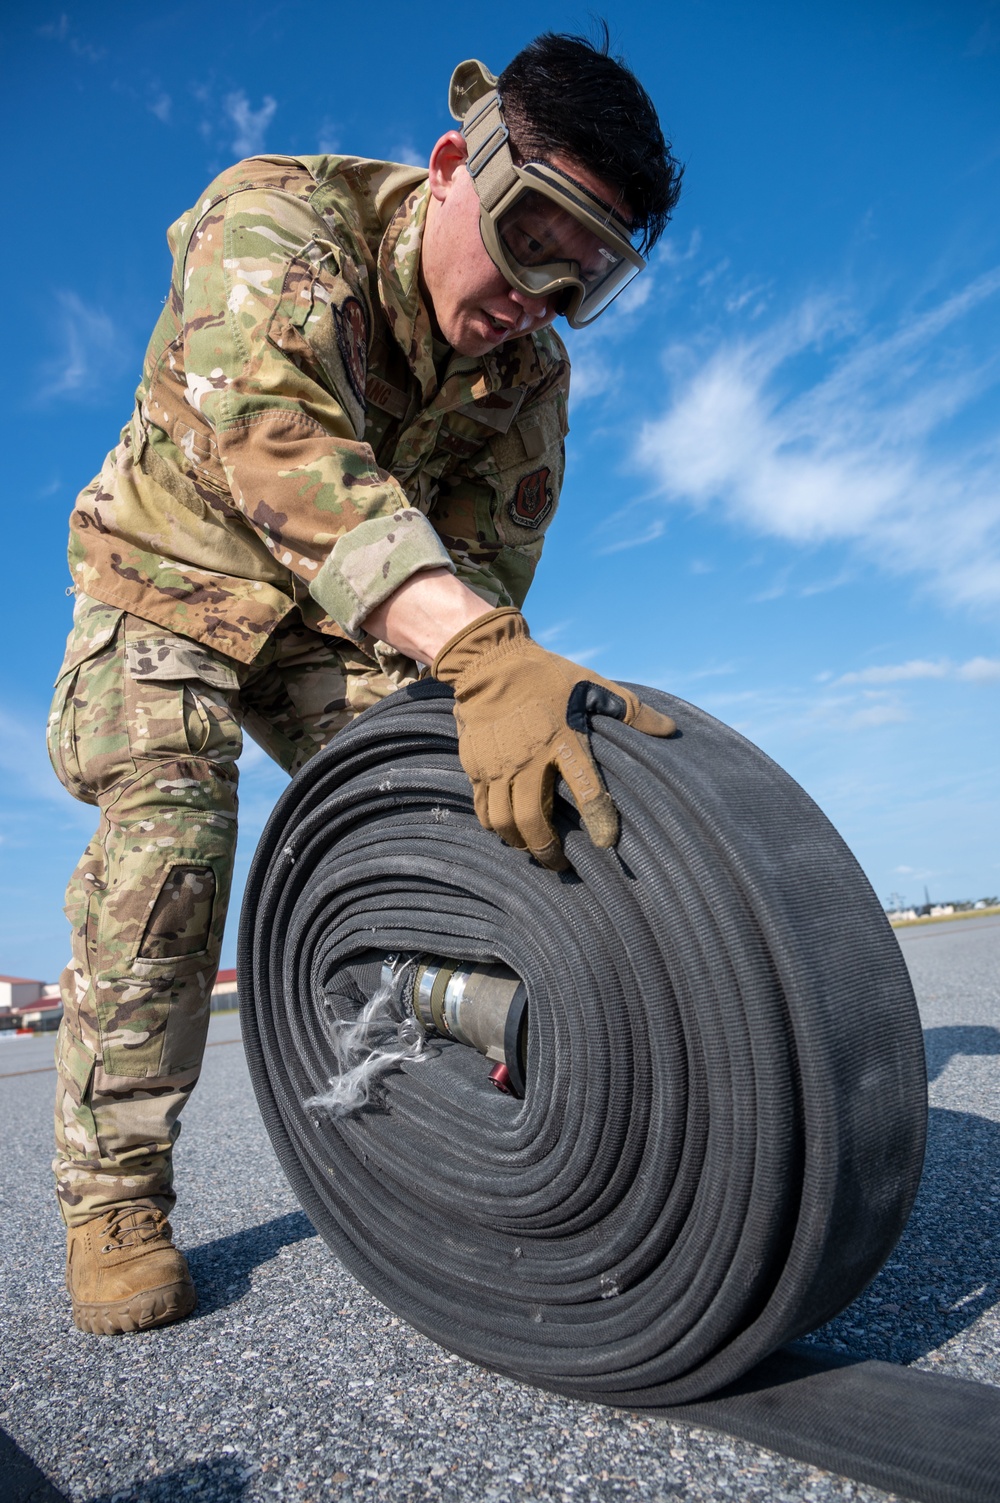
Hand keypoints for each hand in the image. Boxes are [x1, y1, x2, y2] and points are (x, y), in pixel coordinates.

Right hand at [432, 609, 675, 869]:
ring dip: (519, 842)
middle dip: (547, 850)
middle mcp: (528, 758)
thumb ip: (631, 710)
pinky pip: (483, 808)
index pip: (586, 788)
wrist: (488, 662)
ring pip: (504, 821)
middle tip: (559, 864)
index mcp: (563, 738)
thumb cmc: (545, 675)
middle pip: (533, 819)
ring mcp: (498, 765)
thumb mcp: (592, 685)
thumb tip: (671, 729)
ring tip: (534, 849)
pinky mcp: (476, 766)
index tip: (607, 843)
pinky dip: (495, 826)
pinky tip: (508, 830)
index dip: (599, 819)